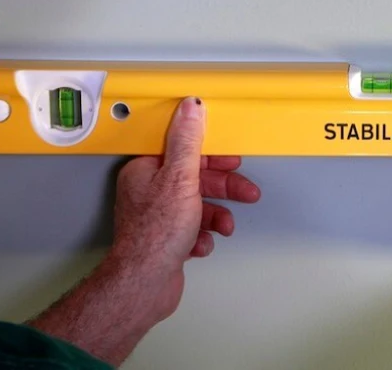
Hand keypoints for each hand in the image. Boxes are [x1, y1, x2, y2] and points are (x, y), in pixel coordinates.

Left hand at [110, 97, 260, 320]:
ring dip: (215, 216)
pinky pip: (192, 230)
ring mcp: (156, 218)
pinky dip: (202, 236)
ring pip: (196, 207)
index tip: (231, 160)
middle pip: (195, 180)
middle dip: (223, 190)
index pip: (183, 151)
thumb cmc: (156, 233)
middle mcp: (147, 192)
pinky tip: (200, 244)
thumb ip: (188, 141)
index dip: (211, 155)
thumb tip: (191, 108)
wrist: (145, 283)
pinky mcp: (164, 240)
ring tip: (224, 227)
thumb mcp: (180, 178)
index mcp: (146, 171)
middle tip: (246, 193)